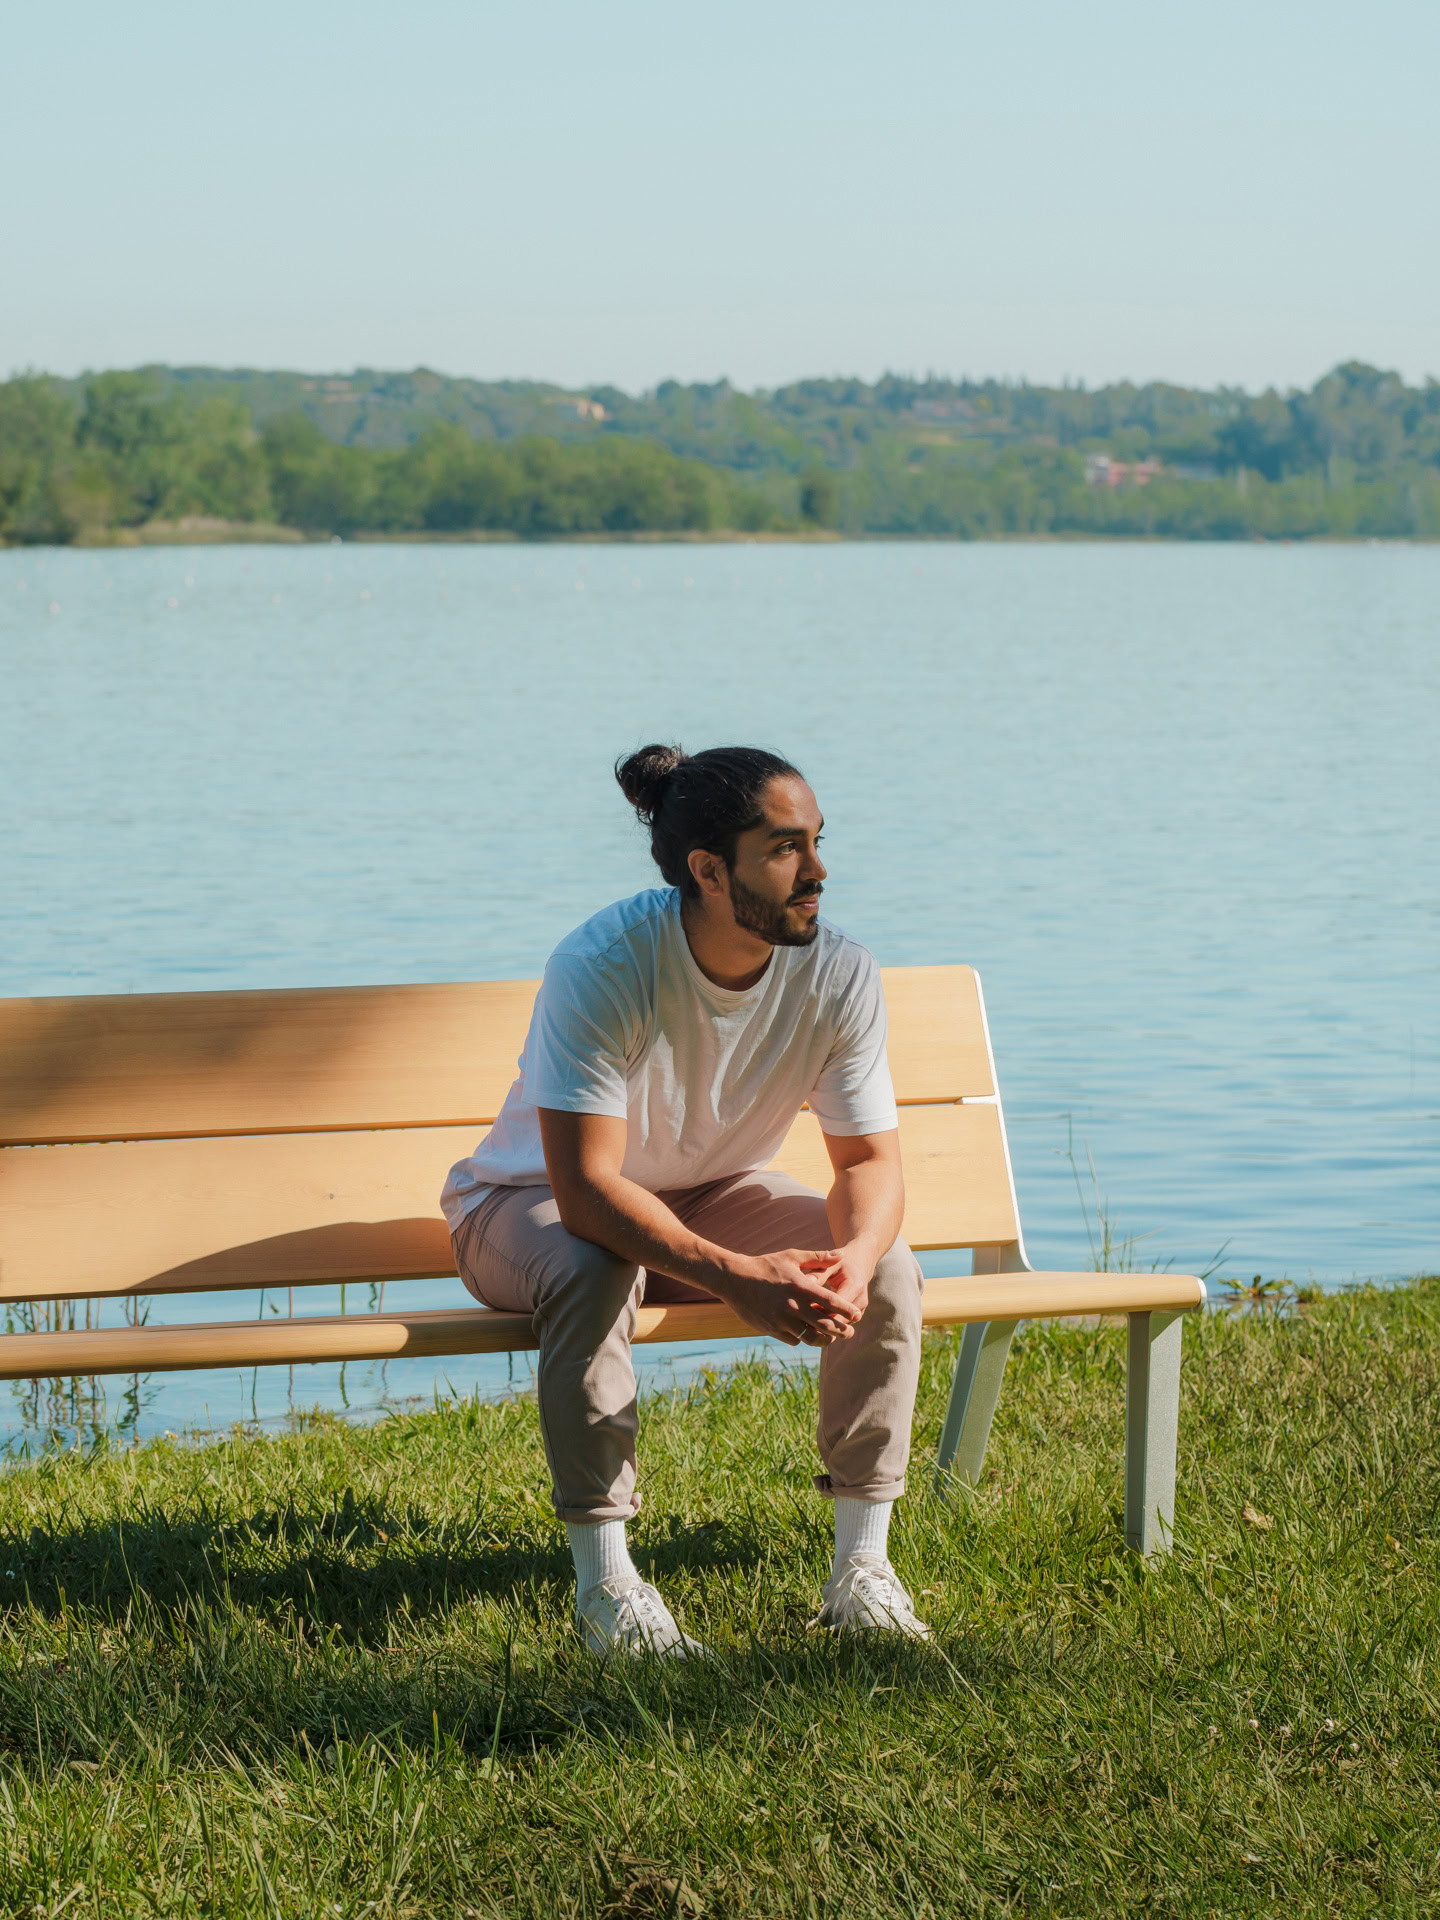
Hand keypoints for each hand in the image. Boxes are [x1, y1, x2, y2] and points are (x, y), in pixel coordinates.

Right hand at [717, 1249, 861, 1347]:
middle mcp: (793, 1305)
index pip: (831, 1302)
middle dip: (841, 1331)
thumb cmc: (766, 1265)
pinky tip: (808, 1335)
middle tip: (850, 1332)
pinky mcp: (771, 1329)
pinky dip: (803, 1338)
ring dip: (824, 1340)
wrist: (734, 1278)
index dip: (847, 1311)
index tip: (857, 1315)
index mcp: (801, 1287)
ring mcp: (781, 1319)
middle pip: (825, 1324)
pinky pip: (793, 1339)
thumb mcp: (792, 1256)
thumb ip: (818, 1257)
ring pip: (810, 1337)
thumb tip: (840, 1255)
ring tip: (832, 1339)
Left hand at [798, 1243, 874, 1319]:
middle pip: (838, 1319)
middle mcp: (860, 1301)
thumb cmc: (840, 1263)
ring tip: (802, 1326)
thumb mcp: (830, 1265)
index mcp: (855, 1286)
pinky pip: (838, 1326)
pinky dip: (825, 1326)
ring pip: (838, 1326)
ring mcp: (858, 1311)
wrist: (859, 1265)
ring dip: (822, 1326)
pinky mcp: (854, 1317)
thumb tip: (804, 1283)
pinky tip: (809, 1326)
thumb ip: (818, 1273)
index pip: (836, 1304)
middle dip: (819, 1322)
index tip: (800, 1310)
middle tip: (799, 1322)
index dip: (819, 1308)